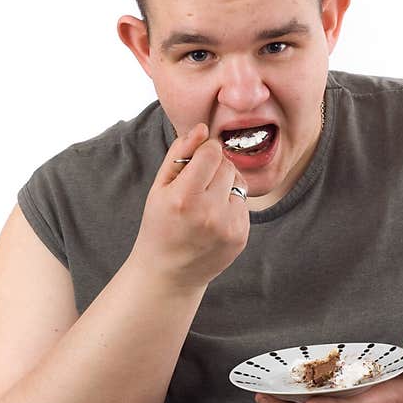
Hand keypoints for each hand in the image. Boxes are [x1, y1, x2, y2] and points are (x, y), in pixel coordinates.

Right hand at [132, 123, 250, 288]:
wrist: (168, 273)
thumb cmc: (159, 225)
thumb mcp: (159, 188)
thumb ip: (179, 154)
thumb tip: (202, 129)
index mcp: (185, 197)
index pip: (212, 152)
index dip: (205, 151)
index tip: (197, 159)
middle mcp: (209, 212)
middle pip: (227, 165)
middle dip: (214, 167)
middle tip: (198, 184)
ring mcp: (228, 227)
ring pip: (239, 182)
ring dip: (225, 185)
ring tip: (205, 201)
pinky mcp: (241, 236)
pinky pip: (243, 204)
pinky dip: (231, 204)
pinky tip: (213, 219)